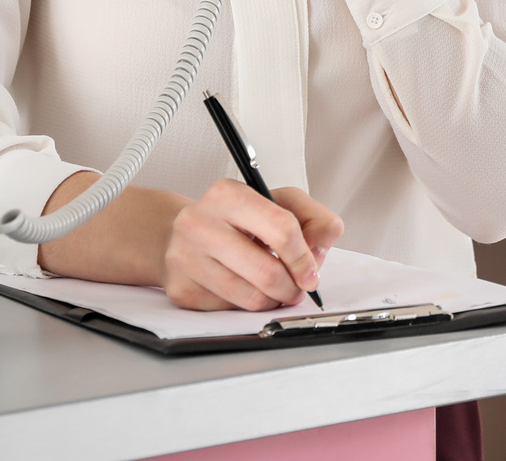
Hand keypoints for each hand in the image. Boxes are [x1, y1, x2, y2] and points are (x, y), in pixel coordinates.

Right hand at [162, 180, 344, 311]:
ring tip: (274, 288)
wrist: (183, 234)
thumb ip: (314, 218)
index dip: (304, 257)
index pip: (281, 229)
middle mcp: (200, 223)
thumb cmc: (237, 219)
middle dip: (292, 287)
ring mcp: (185, 258)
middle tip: (296, 287)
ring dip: (273, 300)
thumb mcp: (279, 203)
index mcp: (228, 194)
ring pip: (251, 298)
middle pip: (267, 272)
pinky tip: (244, 287)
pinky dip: (247, 305)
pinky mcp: (182, 289)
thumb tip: (324, 241)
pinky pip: (230, 310)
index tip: (311, 272)